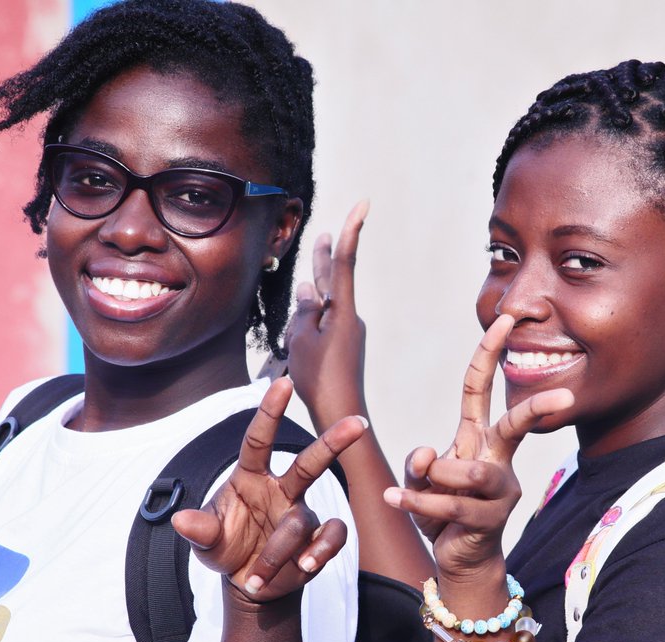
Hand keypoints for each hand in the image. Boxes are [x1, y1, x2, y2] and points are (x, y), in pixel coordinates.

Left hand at [171, 377, 366, 601]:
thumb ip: (198, 530)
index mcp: (250, 478)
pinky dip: (319, 553)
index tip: (283, 382)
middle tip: (359, 423)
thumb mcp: (206, 542)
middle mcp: (280, 490)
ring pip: (301, 522)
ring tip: (258, 576)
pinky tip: (304, 567)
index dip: (271, 411)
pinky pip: (331, 537)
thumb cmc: (226, 549)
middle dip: (334, 442)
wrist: (249, 583)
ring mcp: (301, 513)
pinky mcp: (318, 539)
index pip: (259, 440)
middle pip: (309, 462)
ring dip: (279, 551)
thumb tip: (181, 521)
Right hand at [286, 201, 369, 429]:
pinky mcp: (341, 348)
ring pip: (322, 307)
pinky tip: (300, 325)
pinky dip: (308, 324)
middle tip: (326, 233)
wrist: (340, 415)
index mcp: (342, 311)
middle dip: (327, 256)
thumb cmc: (320, 378)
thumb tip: (309, 291)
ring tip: (316, 268)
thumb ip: (304, 311)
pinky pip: (321, 327)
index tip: (364, 204)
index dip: (351, 231)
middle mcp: (348, 317)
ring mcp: (346, 333)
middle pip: (334, 280)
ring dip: (312, 295)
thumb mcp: (303, 340)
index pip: (345, 263)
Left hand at [384, 315, 572, 576]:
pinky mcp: (490, 519)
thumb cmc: (443, 510)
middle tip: (565, 398)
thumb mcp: (422, 480)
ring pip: (470, 472)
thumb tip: (427, 452)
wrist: (459, 559)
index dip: (490, 352)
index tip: (505, 319)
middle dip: (538, 409)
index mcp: (477, 437)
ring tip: (413, 488)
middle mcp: (495, 458)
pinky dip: (417, 502)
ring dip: (434, 479)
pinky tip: (396, 499)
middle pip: (517, 426)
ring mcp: (499, 490)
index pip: (482, 388)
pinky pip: (450, 505)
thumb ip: (420, 463)